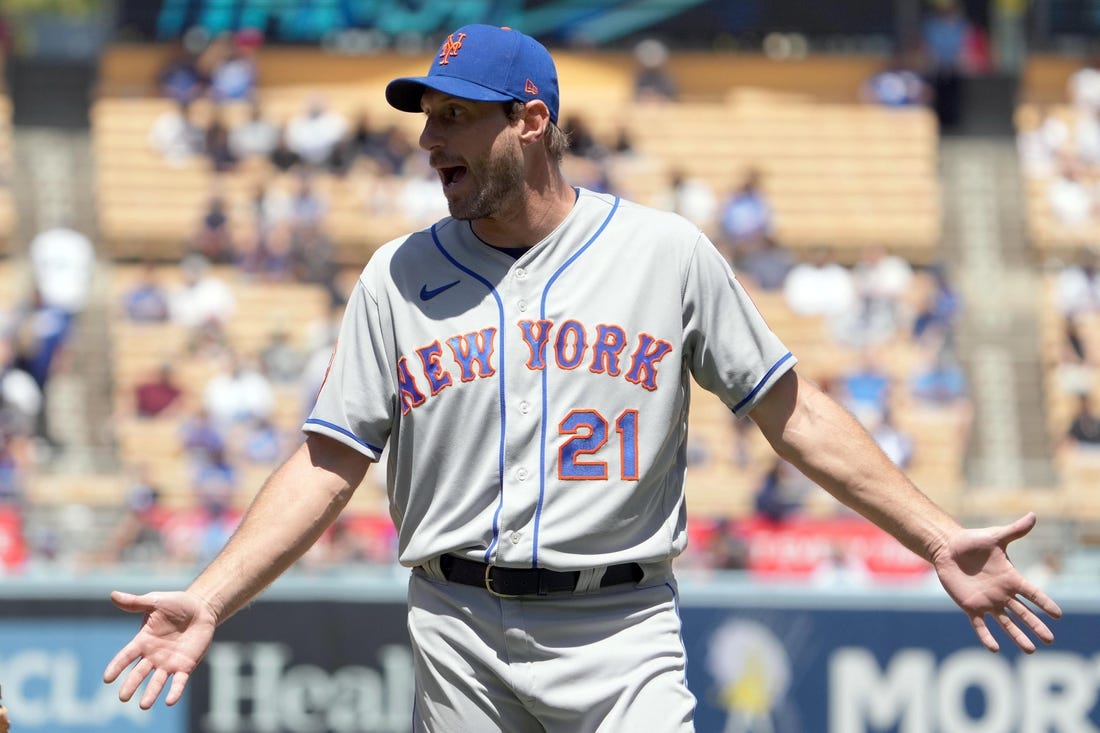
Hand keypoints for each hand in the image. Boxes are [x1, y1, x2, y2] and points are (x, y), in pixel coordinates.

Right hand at [102, 590, 218, 708]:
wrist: (201, 608)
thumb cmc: (176, 604)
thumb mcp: (155, 601)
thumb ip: (135, 603)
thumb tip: (113, 595)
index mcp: (143, 641)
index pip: (126, 656)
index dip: (117, 666)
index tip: (107, 678)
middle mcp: (153, 655)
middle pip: (139, 673)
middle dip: (131, 685)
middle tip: (123, 697)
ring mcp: (169, 662)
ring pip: (157, 681)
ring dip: (150, 693)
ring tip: (143, 705)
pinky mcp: (185, 666)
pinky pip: (179, 682)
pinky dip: (174, 692)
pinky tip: (169, 701)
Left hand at [932, 513, 1062, 652]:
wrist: (948, 548)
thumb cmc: (972, 541)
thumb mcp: (995, 536)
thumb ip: (1015, 530)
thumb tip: (1033, 515)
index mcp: (1011, 578)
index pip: (1032, 594)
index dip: (1044, 603)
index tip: (1058, 615)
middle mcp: (1002, 593)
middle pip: (1023, 613)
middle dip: (1036, 626)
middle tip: (1050, 640)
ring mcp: (987, 601)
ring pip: (1006, 623)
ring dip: (1018, 636)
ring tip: (1030, 650)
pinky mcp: (970, 606)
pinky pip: (980, 625)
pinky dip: (986, 636)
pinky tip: (994, 648)